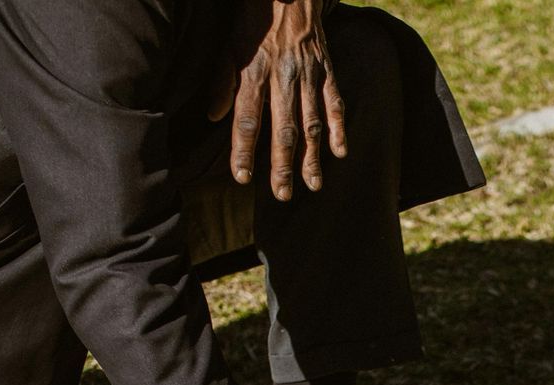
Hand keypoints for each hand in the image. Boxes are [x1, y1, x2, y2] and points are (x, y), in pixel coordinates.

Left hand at [209, 0, 346, 200]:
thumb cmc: (253, 22)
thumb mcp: (229, 47)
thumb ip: (221, 83)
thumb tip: (213, 117)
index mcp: (254, 72)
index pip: (247, 119)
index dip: (244, 150)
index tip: (242, 177)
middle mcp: (283, 77)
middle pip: (283, 129)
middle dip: (282, 165)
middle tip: (282, 194)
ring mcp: (308, 75)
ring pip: (311, 123)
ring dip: (312, 156)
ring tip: (313, 185)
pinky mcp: (327, 71)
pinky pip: (334, 103)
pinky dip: (338, 129)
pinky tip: (339, 153)